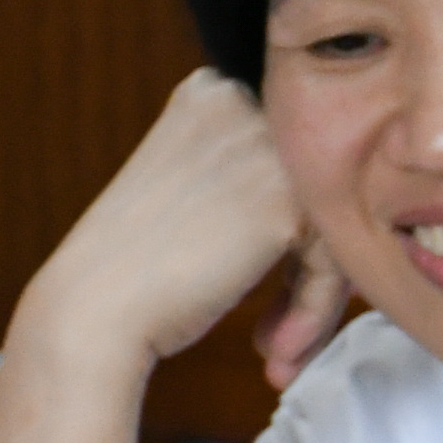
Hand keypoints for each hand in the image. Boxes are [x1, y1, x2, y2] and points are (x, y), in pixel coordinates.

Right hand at [17, 74, 341, 383]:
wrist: (90, 310)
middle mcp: (242, 104)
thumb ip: (260, 177)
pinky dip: (314, 313)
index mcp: (214, 91)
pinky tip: (276, 351)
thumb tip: (352, 208)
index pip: (299, 158)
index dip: (300, 232)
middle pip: (323, 192)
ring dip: (315, 299)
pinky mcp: (286, 201)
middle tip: (286, 330)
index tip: (285, 289)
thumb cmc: (138, 266)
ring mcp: (266, 148)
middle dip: (313, 270)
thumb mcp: (197, 187)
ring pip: (337, 228)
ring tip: (282, 348)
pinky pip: (337, 264)